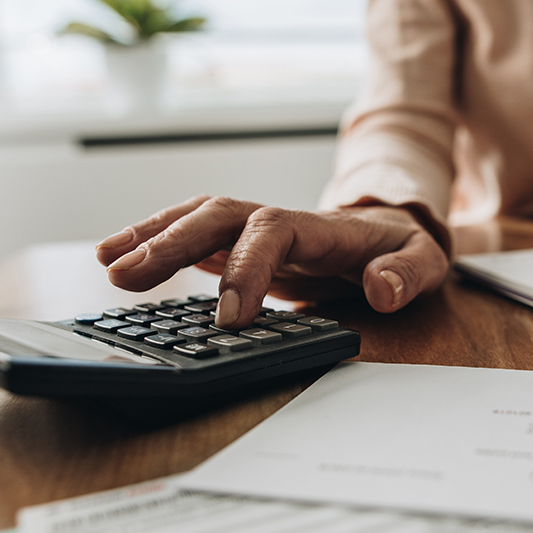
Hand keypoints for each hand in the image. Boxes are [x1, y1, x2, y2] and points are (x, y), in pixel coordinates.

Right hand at [95, 196, 449, 327]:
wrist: (391, 235)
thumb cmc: (402, 250)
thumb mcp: (425, 262)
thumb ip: (407, 274)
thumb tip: (382, 289)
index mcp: (321, 226)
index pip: (273, 231)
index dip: (247, 267)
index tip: (230, 317)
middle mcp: (279, 220)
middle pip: (218, 215)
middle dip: (172, 242)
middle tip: (126, 276)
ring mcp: (255, 228)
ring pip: (197, 218)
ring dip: (151, 235)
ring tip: (107, 261)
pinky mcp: (239, 242)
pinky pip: (191, 234)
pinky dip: (153, 240)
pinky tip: (117, 258)